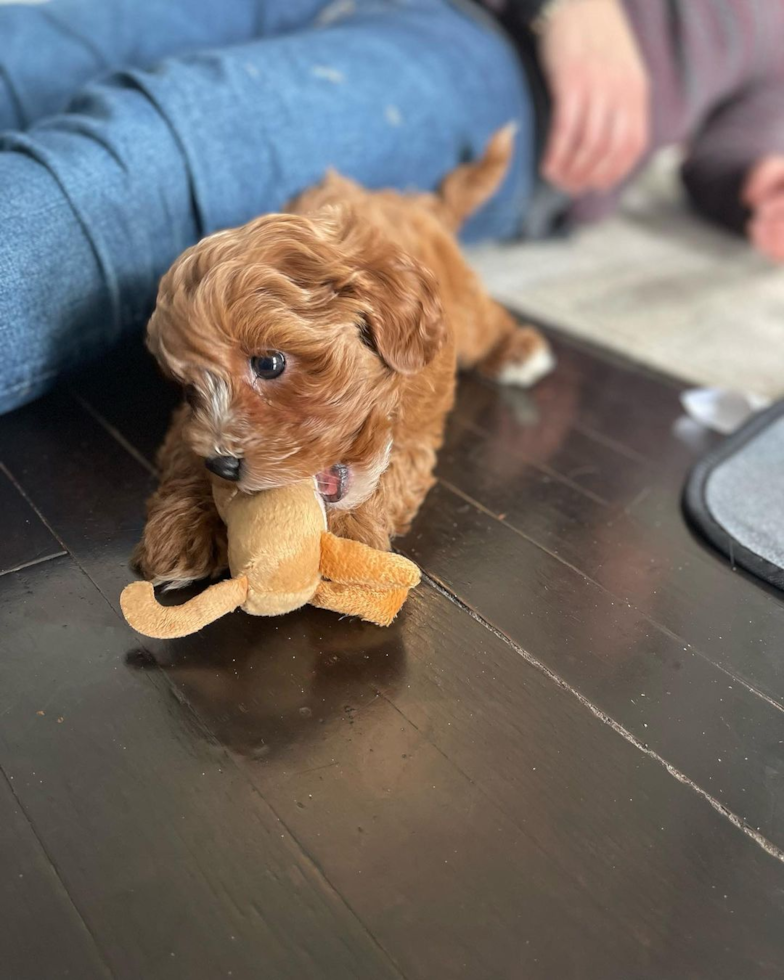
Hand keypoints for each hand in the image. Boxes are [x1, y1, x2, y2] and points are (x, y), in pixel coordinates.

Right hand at [539, 0, 649, 194]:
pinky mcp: (572, 79)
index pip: (633, 145)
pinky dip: (557, 153)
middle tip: (569, 188)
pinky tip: (546, 164)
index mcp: (636, 90)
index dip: (614, 173)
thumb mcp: (622, 66)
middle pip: (609, 151)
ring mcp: (597, 85)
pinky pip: (566, 128)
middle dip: (588, 177)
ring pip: (589, 144)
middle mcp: (621, 90)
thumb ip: (622, 99)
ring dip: (570, 170)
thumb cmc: (594, 34)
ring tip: (555, 179)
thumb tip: (612, 139)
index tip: (595, 186)